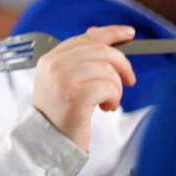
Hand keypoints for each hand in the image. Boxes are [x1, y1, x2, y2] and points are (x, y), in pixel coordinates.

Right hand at [31, 25, 136, 150]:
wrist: (46, 142)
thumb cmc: (59, 114)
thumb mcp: (63, 81)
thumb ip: (78, 58)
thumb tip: (96, 33)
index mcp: (50, 59)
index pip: (87, 38)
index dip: (111, 33)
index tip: (129, 34)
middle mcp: (54, 65)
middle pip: (102, 51)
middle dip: (122, 66)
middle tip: (128, 81)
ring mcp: (62, 79)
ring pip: (108, 70)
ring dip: (115, 88)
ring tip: (107, 102)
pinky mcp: (75, 95)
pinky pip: (108, 87)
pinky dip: (113, 99)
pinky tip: (105, 108)